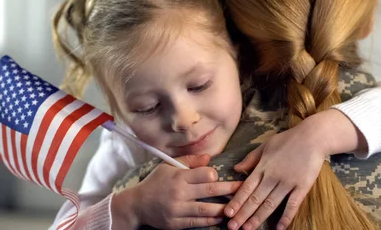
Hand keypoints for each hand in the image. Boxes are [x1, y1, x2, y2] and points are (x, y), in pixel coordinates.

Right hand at [123, 154, 241, 228]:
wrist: (137, 205)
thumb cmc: (155, 182)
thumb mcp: (168, 166)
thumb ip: (189, 160)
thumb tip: (209, 158)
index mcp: (179, 176)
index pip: (204, 174)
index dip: (215, 174)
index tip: (218, 176)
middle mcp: (179, 193)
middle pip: (209, 191)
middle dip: (229, 190)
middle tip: (243, 190)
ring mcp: (177, 210)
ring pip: (206, 210)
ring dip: (223, 209)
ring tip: (236, 207)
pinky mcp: (176, 224)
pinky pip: (197, 223)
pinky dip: (211, 221)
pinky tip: (220, 218)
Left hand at [224, 108, 364, 229]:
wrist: (314, 136)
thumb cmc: (289, 139)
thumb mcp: (266, 145)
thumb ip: (251, 158)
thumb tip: (236, 168)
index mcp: (263, 166)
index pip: (246, 187)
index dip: (236, 201)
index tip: (227, 213)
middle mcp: (273, 176)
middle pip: (255, 199)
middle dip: (242, 214)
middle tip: (232, 227)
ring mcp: (288, 182)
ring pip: (270, 204)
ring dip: (258, 218)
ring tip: (248, 229)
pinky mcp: (302, 186)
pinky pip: (293, 205)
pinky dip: (286, 217)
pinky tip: (279, 228)